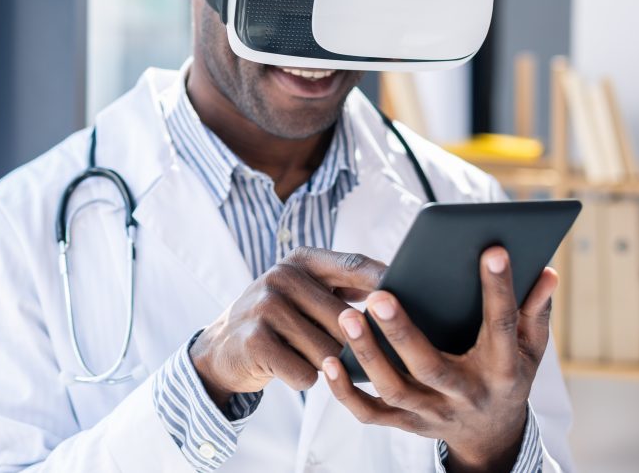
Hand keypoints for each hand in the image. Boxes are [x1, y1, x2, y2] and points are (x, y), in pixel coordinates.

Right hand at [190, 247, 385, 410]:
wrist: (222, 348)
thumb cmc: (280, 322)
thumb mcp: (305, 293)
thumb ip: (345, 288)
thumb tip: (402, 297)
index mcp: (301, 260)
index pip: (355, 266)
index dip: (386, 283)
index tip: (416, 300)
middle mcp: (282, 275)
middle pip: (348, 320)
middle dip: (352, 345)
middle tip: (339, 352)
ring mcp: (265, 306)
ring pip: (328, 351)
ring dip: (324, 365)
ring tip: (301, 354)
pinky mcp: (255, 339)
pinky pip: (306, 372)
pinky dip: (302, 379)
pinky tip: (285, 366)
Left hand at [321, 246, 557, 472]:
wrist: (492, 437)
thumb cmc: (507, 375)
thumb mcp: (532, 351)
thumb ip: (535, 311)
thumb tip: (546, 271)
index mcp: (503, 371)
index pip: (502, 327)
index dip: (499, 290)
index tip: (491, 250)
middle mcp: (466, 395)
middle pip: (431, 367)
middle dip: (403, 332)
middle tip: (379, 295)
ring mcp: (433, 413)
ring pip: (395, 390)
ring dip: (368, 355)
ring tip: (347, 316)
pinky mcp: (406, 424)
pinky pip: (370, 413)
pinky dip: (345, 392)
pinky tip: (329, 361)